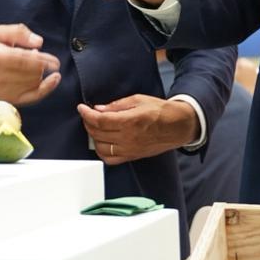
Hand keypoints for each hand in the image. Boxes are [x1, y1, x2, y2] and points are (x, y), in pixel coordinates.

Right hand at [0, 24, 62, 105]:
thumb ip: (18, 32)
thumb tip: (39, 43)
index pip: (24, 61)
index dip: (42, 61)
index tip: (55, 62)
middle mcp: (0, 76)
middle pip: (31, 73)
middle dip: (41, 66)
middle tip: (40, 59)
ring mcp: (5, 90)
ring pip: (33, 83)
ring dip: (40, 74)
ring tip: (36, 66)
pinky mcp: (9, 99)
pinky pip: (32, 96)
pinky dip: (45, 89)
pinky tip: (53, 81)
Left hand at [77, 95, 198, 164]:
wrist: (178, 126)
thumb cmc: (160, 111)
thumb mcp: (138, 100)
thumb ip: (117, 105)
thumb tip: (98, 108)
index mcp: (130, 122)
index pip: (100, 120)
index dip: (87, 114)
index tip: (81, 108)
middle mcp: (129, 138)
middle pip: (97, 134)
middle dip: (88, 123)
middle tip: (87, 114)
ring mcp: (130, 150)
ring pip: (101, 148)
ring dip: (93, 137)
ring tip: (94, 127)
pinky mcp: (133, 157)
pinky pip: (111, 159)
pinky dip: (102, 151)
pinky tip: (101, 142)